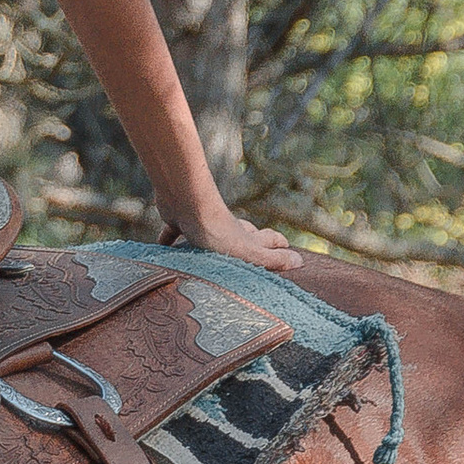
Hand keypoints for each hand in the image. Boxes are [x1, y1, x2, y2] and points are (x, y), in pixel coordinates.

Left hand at [167, 202, 299, 270]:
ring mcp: (203, 223)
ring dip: (213, 243)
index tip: (286, 250)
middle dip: (251, 243)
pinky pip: (174, 233)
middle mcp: (226, 228)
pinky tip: (162, 249)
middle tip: (255, 253)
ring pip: (211, 233)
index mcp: (245, 236)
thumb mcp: (247, 251)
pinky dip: (169, 239)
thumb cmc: (215, 229)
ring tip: (211, 258)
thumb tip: (301, 262)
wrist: (184, 202)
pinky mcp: (179, 220)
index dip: (279, 245)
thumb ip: (271, 259)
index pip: (270, 239)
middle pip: (244, 234)